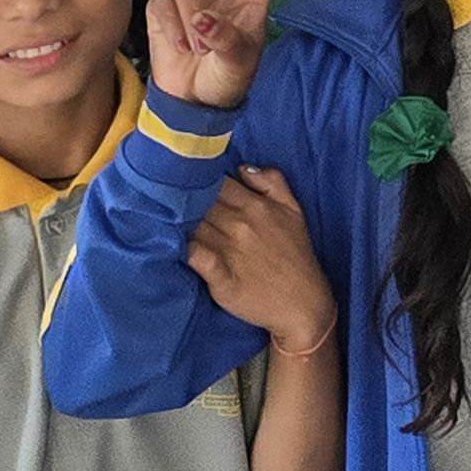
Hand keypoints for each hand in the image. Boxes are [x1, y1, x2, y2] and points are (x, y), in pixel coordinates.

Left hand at [186, 166, 335, 355]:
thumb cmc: (296, 255)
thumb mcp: (295, 210)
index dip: (199, 183)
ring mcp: (230, 251)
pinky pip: (195, 257)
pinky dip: (185, 249)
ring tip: (168, 222)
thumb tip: (243, 168)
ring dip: (180, 223)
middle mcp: (241, 224)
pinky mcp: (221, 278)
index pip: (217, 184)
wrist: (303, 303)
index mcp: (256, 205)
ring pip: (194, 226)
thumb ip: (273, 182)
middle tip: (171, 203)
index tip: (188, 185)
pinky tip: (177, 246)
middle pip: (201, 204)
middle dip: (186, 202)